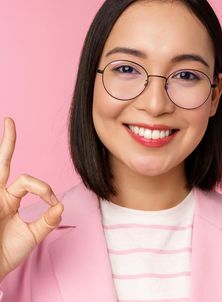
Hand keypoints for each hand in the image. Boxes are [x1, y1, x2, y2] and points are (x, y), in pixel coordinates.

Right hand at [0, 117, 63, 280]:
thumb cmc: (5, 255)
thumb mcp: (32, 237)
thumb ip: (47, 221)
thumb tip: (60, 205)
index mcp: (9, 200)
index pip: (29, 182)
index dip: (45, 189)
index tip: (53, 203)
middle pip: (2, 162)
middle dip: (7, 141)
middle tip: (9, 120)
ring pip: (0, 167)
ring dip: (6, 146)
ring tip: (8, 124)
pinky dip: (28, 185)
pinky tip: (6, 199)